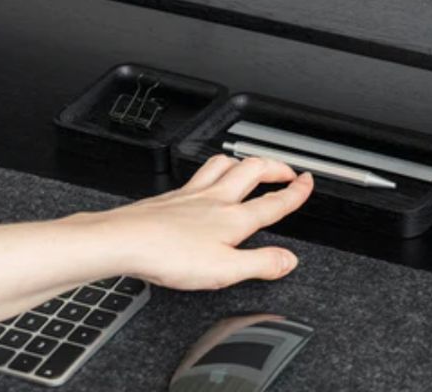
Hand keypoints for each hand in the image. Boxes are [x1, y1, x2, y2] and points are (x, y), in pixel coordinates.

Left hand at [97, 155, 313, 289]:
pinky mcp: (172, 196)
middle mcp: (216, 199)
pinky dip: (213, 169)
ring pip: (225, 164)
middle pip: (253, 170)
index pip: (274, 201)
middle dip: (276, 167)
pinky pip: (200, 172)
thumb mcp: (225, 270)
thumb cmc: (168, 254)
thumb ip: (260, 263)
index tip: (307, 182)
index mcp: (234, 219)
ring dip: (244, 161)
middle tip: (287, 171)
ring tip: (252, 164)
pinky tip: (207, 179)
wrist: (124, 241)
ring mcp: (192, 194)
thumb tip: (288, 260)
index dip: (296, 192)